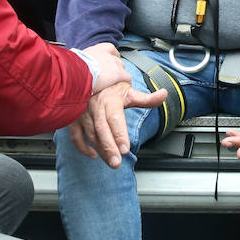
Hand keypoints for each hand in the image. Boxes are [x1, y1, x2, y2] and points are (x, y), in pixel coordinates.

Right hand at [68, 44, 165, 167]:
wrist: (91, 77)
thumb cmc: (112, 88)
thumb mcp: (130, 92)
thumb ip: (147, 98)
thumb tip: (165, 94)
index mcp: (110, 100)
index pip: (115, 118)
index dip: (119, 134)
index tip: (125, 149)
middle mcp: (95, 107)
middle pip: (102, 129)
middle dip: (109, 147)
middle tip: (117, 162)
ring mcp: (83, 113)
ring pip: (90, 134)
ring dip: (100, 150)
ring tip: (111, 162)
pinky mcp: (75, 119)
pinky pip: (76, 136)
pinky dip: (83, 147)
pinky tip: (94, 155)